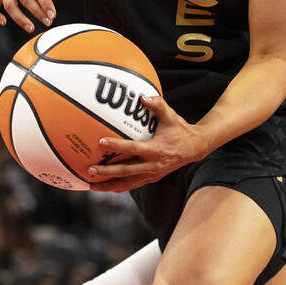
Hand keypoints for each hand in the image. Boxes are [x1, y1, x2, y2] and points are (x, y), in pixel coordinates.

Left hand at [86, 97, 205, 191]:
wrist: (195, 147)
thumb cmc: (180, 129)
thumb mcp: (171, 115)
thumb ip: (157, 104)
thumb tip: (142, 97)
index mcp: (156, 149)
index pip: (133, 148)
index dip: (117, 146)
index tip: (101, 142)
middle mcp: (154, 165)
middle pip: (126, 171)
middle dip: (107, 172)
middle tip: (90, 170)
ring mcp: (153, 174)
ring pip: (128, 183)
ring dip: (109, 185)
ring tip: (92, 185)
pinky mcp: (152, 178)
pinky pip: (133, 185)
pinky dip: (119, 187)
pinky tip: (106, 187)